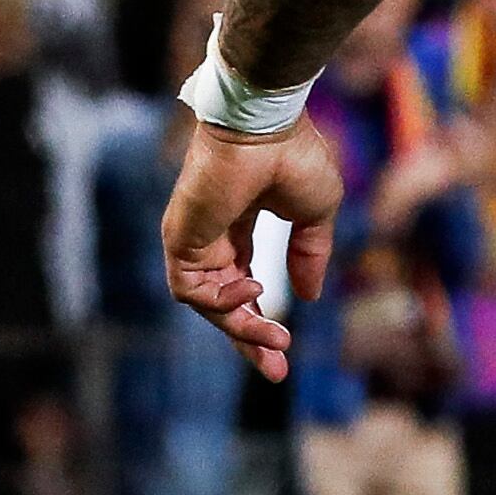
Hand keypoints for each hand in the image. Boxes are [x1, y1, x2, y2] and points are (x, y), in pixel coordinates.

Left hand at [162, 117, 344, 382]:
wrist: (266, 124)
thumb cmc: (295, 156)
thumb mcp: (316, 215)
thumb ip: (310, 256)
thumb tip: (308, 296)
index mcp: (241, 227)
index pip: (245, 284)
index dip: (263, 318)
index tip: (285, 350)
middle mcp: (212, 237)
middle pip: (224, 304)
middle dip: (250, 339)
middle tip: (276, 369)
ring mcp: (193, 240)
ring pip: (209, 305)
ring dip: (243, 327)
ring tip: (277, 336)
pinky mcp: (179, 240)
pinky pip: (192, 291)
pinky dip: (222, 302)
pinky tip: (254, 290)